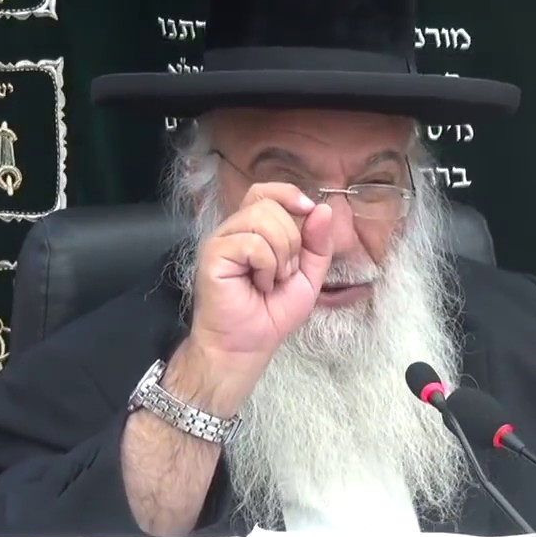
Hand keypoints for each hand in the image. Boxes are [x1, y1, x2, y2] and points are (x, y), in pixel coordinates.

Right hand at [182, 183, 333, 393]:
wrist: (247, 346)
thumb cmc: (271, 313)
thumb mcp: (308, 276)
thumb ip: (317, 243)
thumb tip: (322, 208)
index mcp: (253, 230)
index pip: (265, 191)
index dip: (288, 194)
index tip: (308, 210)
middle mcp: (234, 230)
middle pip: (269, 205)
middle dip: (292, 240)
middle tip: (284, 273)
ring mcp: (221, 241)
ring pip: (262, 220)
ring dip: (280, 255)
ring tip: (272, 281)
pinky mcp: (213, 255)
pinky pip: (252, 243)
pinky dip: (266, 266)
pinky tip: (259, 285)